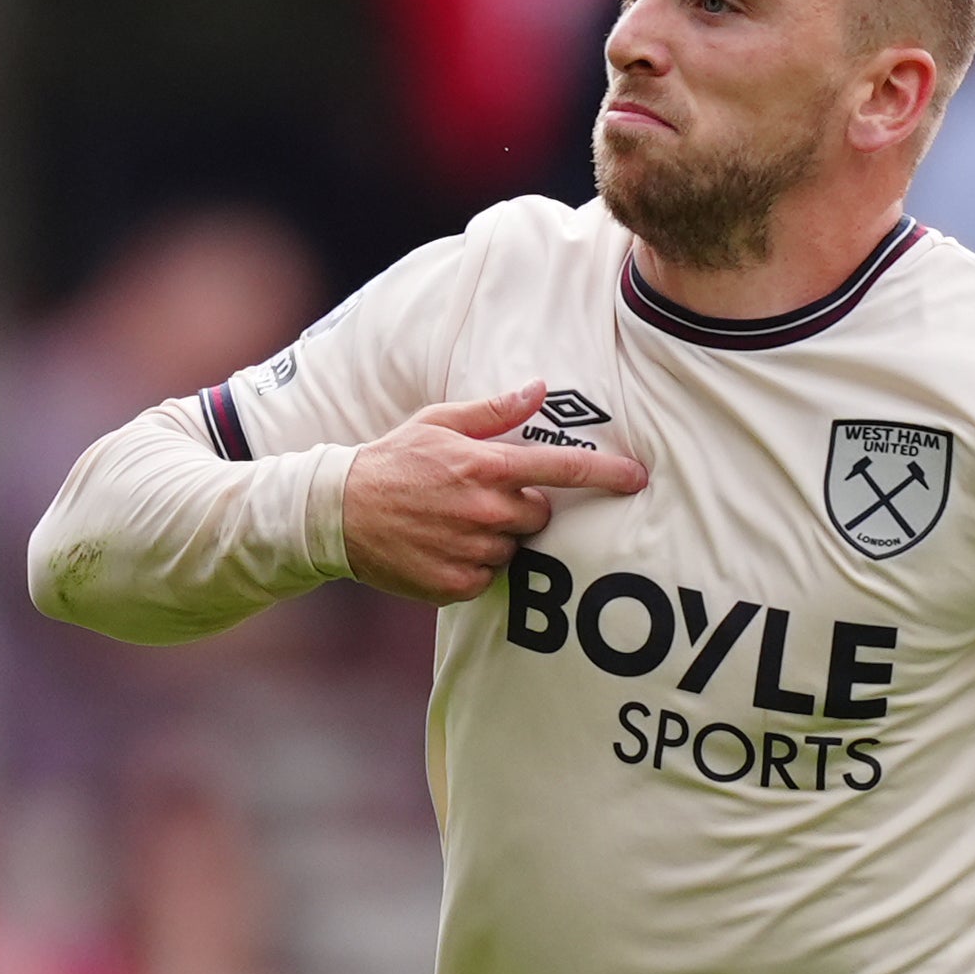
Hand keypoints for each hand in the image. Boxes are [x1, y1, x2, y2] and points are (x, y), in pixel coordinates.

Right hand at [343, 382, 646, 603]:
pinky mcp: (456, 585)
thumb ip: (494, 412)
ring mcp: (471, 551)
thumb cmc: (393, 461)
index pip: (559, 470)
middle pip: (538, 516)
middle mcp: (484, 511)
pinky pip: (487, 579)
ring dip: (493, 539)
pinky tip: (440, 547)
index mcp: (485, 466)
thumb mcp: (439, 423)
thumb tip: (540, 389)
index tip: (637, 477)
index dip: (603, 473)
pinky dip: (471, 566)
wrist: (338, 513)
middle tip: (477, 498)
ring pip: (512, 551)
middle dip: (519, 508)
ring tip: (450, 522)